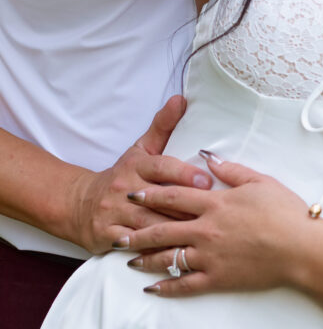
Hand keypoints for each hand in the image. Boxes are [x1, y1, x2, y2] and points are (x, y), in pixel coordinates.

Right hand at [66, 96, 212, 253]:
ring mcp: (115, 213)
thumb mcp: (140, 148)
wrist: (80, 203)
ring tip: (200, 236)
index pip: (161, 167)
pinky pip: (134, 246)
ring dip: (174, 231)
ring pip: (149, 224)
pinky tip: (173, 254)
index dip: (184, 173)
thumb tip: (181, 98)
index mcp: (136, 166)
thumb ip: (163, 125)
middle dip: (186, 208)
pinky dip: (153, 251)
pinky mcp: (108, 236)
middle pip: (159, 199)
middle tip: (212, 214)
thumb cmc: (122, 175)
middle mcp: (125, 189)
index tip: (206, 181)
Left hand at [118, 155, 310, 296]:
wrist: (300, 247)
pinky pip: (185, 284)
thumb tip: (209, 157)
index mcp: (216, 202)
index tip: (133, 191)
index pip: (174, 196)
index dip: (151, 193)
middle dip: (138, 229)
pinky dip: (166, 286)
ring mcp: (210, 256)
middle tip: (119, 230)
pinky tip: (152, 287)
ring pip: (169, 258)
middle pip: (163, 228)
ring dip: (145, 258)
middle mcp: (207, 229)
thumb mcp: (259, 181)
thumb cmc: (284, 211)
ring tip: (128, 259)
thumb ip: (231, 169)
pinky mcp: (217, 279)